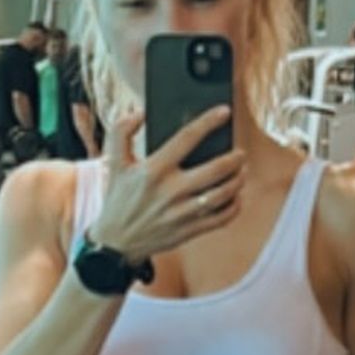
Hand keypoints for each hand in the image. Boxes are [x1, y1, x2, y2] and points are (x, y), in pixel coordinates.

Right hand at [83, 106, 243, 267]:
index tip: (224, 112)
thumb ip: (121, 131)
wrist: (115, 242)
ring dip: (238, 180)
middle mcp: (171, 191)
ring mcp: (183, 213)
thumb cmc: (117, 198)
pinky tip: (236, 197)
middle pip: (216, 169)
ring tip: (241, 172)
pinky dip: (234, 206)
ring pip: (223, 194)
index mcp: (154, 169)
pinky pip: (222, 218)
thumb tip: (140, 113)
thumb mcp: (113, 161)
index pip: (188, 138)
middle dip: (234, 158)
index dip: (209, 121)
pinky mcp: (190, 231)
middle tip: (240, 153)